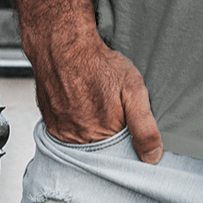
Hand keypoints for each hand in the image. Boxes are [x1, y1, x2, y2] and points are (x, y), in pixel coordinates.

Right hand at [27, 25, 162, 162]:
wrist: (62, 45)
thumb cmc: (98, 64)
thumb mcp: (133, 90)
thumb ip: (144, 126)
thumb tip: (152, 157)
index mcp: (101, 135)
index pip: (120, 156)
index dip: (128, 145)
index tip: (129, 127)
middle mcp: (78, 138)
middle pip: (101, 149)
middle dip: (110, 136)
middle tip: (112, 109)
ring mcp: (61, 131)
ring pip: (84, 141)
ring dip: (92, 129)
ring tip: (96, 104)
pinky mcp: (50, 122)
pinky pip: (67, 131)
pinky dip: (76, 122)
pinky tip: (82, 105)